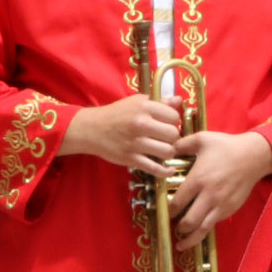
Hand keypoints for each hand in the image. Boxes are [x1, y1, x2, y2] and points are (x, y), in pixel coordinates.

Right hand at [62, 96, 182, 170]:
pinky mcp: (130, 159)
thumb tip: (179, 100)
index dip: (173, 121)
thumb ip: (160, 102)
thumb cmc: (117, 114)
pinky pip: (155, 168)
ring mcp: (135, 143)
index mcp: (144, 107)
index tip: (167, 123)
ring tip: (163, 149)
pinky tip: (169, 169)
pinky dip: (165, 171)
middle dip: (173, 137)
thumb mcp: (137, 102)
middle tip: (165, 138)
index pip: (174, 116)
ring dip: (169, 152)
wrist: (91, 129)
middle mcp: (140, 124)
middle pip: (174, 135)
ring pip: (168, 151)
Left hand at [171, 131, 271, 247]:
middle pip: (188, 222)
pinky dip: (204, 230)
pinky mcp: (230, 209)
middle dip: (178, 228)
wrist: (254, 155)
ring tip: (181, 242)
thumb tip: (166, 148)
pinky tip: (199, 231)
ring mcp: (221, 205)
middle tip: (172, 227)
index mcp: (198, 179)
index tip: (164, 212)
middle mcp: (208, 196)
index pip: (176, 203)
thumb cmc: (226, 146)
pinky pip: (214, 224)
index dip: (168, 211)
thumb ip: (181, 144)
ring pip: (202, 229)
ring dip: (190, 238)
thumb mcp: (202, 139)